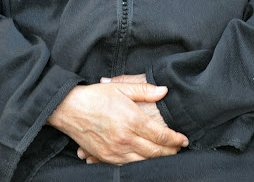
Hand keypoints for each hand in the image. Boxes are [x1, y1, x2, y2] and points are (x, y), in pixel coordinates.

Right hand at [47, 81, 187, 165]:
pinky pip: (128, 166)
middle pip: (155, 152)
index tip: (183, 139)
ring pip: (144, 162)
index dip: (175, 139)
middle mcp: (125, 138)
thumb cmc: (96, 96)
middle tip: (179, 149)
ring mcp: (116, 151)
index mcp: (131, 119)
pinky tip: (145, 159)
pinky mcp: (106, 158)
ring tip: (166, 155)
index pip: (161, 134)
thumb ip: (144, 90)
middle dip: (171, 151)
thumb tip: (164, 90)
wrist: (69, 109)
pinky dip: (140, 164)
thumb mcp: (120, 87)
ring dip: (158, 160)